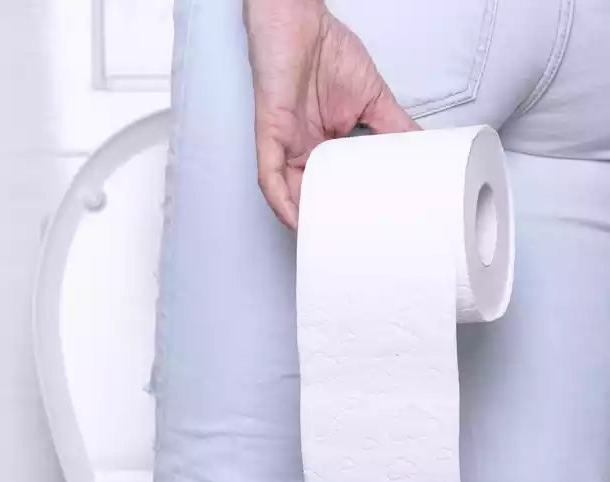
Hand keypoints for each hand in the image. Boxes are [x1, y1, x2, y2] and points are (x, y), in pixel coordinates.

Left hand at [244, 0, 418, 228]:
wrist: (301, 21)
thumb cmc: (327, 52)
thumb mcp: (373, 99)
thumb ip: (396, 127)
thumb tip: (426, 153)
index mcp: (324, 144)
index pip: (331, 187)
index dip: (344, 210)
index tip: (367, 230)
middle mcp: (301, 150)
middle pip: (309, 198)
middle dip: (324, 224)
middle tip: (349, 246)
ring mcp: (284, 143)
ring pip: (287, 195)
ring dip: (303, 220)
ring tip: (325, 243)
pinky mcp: (269, 133)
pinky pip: (268, 176)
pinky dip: (280, 199)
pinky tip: (294, 218)